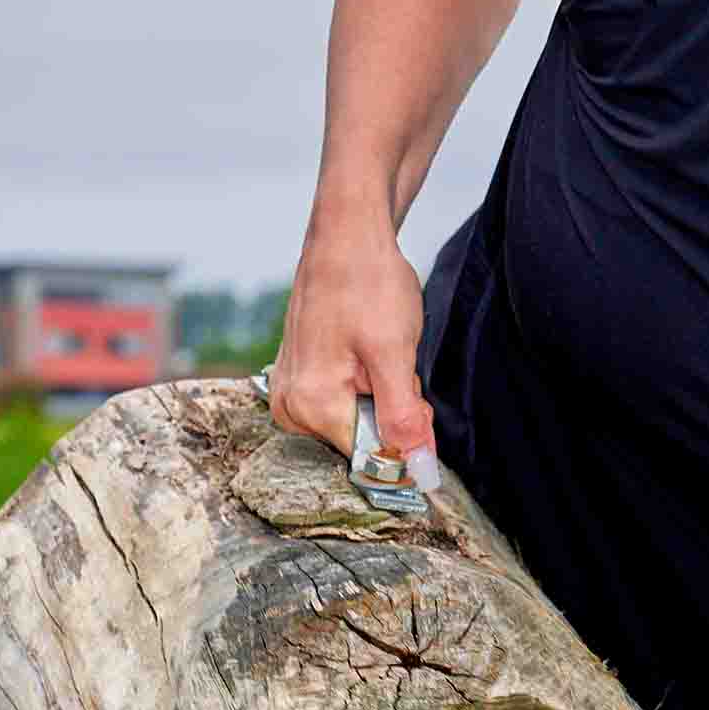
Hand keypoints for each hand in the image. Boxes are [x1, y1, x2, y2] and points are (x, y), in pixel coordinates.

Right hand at [268, 210, 436, 475]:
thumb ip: (405, 419)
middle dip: (391, 414)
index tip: (414, 398)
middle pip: (362, 441)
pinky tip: (364, 352)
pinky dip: (366, 386)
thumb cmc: (368, 284)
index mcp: (311, 405)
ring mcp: (290, 393)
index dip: (405, 435)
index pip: (371, 459)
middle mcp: (290, 407)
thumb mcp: (395, 355)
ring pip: (357, 422)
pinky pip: (344, 403)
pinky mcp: (297, 380)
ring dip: (380, 397)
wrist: (347, 235)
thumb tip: (419, 474)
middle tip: (394, 366)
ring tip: (375, 352)